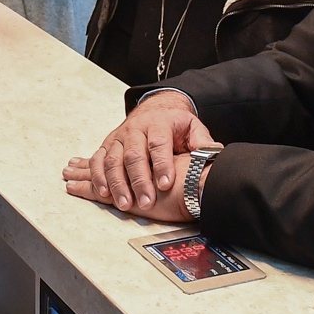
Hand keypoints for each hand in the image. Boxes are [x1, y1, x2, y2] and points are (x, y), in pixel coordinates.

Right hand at [72, 91, 214, 212]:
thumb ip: (202, 141)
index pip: (159, 144)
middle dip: (139, 181)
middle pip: (134, 155)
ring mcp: (119, 137)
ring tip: (125, 204)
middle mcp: (135, 129)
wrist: (153, 109)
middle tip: (147, 202)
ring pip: (113, 160)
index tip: (165, 184)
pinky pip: (98, 161)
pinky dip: (98, 177)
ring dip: (117, 184)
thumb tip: (215, 153)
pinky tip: (104, 194)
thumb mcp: (192, 127)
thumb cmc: (174, 124)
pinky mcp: (107, 145)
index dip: (161, 165)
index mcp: (158, 123)